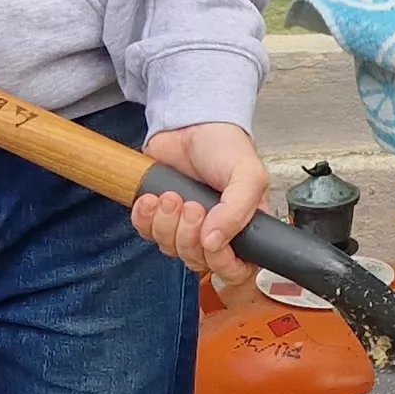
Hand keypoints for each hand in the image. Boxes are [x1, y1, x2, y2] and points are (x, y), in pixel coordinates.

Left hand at [133, 121, 266, 289]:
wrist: (192, 123)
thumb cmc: (226, 146)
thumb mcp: (248, 175)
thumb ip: (239, 210)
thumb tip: (214, 241)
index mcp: (243, 229)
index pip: (235, 271)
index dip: (221, 264)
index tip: (213, 241)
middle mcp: (215, 232)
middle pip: (198, 262)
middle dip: (189, 235)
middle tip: (192, 205)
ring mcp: (185, 226)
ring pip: (170, 249)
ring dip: (167, 223)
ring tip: (173, 195)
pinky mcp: (159, 216)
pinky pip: (146, 233)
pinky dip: (145, 218)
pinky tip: (153, 198)